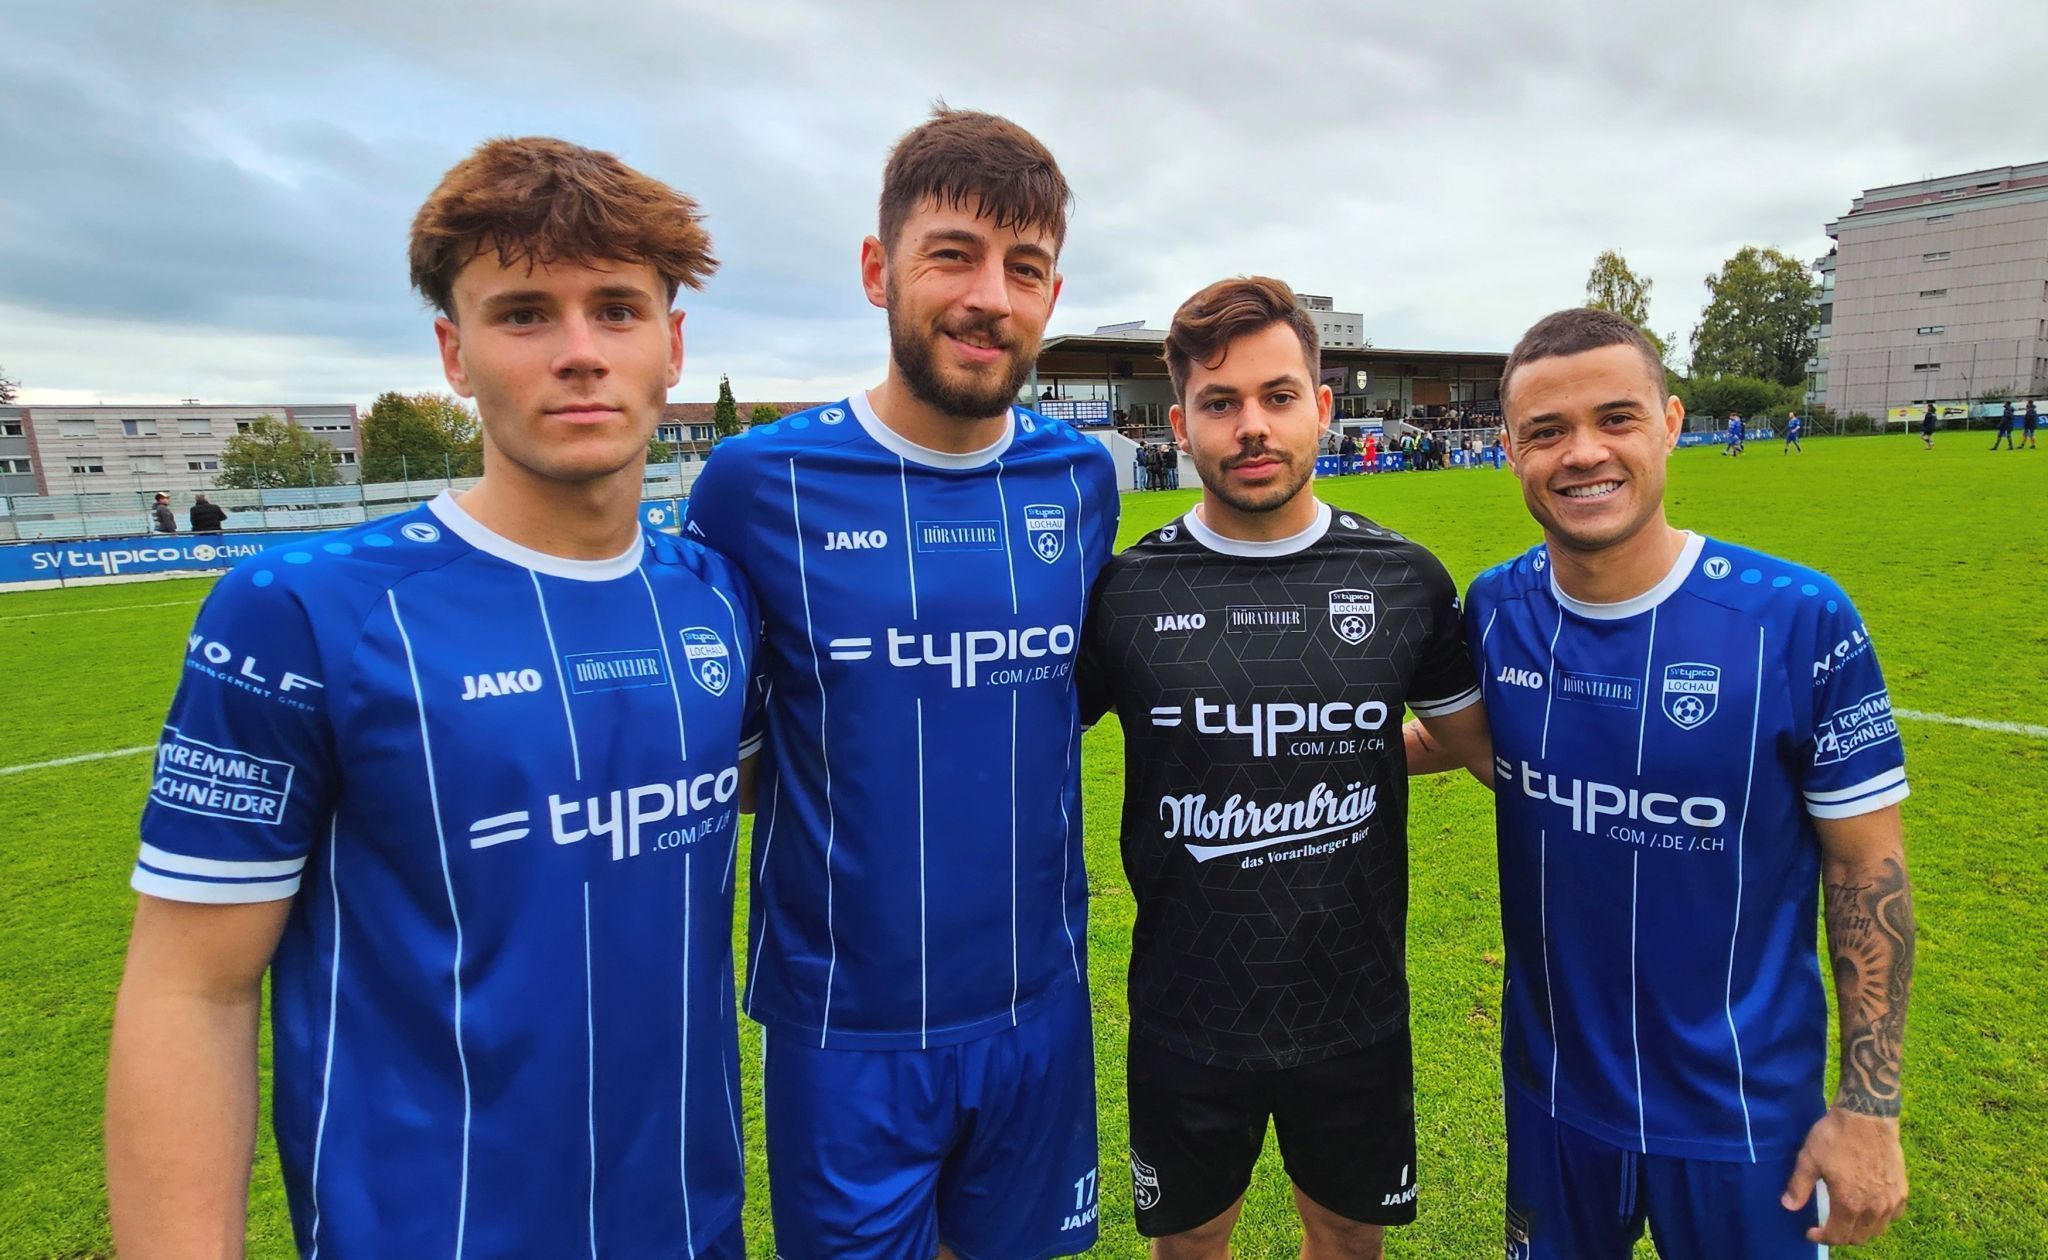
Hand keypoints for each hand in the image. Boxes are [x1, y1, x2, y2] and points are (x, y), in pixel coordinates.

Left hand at [1781, 1107, 1906, 1245]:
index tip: (1811, 1231)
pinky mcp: (1902, 1189)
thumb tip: (1788, 1206)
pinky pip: (1894, 1215)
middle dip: (1840, 1236)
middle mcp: (1873, 1207)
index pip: (1837, 1236)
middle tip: (1827, 1226)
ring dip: (1860, 1230)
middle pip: (1858, 1237)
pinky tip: (1870, 1208)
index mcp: (1849, 1203)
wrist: (1867, 1116)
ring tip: (1846, 1219)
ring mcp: (1890, 1199)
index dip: (1821, 1238)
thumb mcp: (1809, 1159)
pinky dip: (1880, 1218)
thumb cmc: (1835, 1136)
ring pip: (1877, 1229)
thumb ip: (1799, 1186)